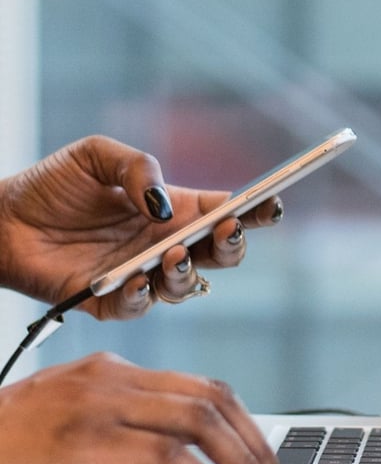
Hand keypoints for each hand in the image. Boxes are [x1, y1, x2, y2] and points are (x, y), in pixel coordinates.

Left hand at [0, 135, 283, 318]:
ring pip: (187, 285)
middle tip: (226, 229)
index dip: (254, 210)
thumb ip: (138, 168)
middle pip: (221, 253)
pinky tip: (136, 278)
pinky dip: (144, 296)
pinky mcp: (112, 300)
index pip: (226, 211)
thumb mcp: (97, 156)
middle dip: (234, 244)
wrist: (2, 218)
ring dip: (188, 272)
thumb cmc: (54, 184)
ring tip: (172, 254)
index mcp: (174, 209)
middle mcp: (166, 243)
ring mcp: (143, 274)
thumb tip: (165, 206)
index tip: (271, 203)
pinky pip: (140, 307)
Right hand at [0, 352, 279, 463]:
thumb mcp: (72, 418)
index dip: (241, 422)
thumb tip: (184, 454)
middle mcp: (110, 383)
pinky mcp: (82, 446)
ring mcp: (95, 412)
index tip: (259, 452)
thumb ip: (125, 421)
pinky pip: (158, 461)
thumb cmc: (8, 443)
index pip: (198, 388)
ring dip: (232, 463)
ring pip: (191, 428)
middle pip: (205, 403)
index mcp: (112, 374)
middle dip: (248, 444)